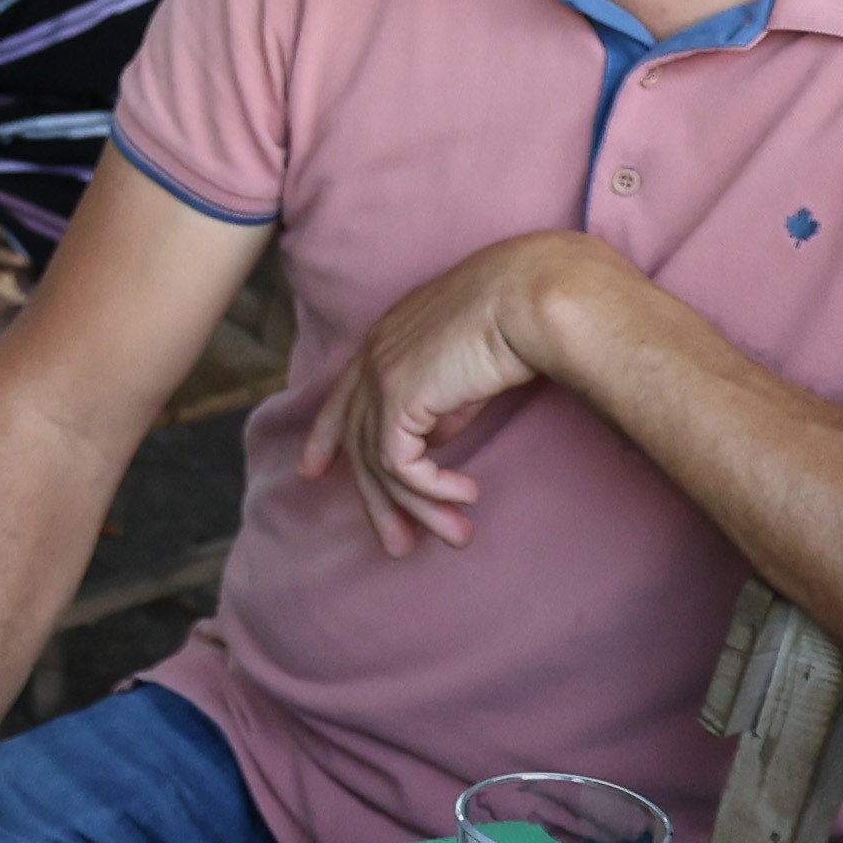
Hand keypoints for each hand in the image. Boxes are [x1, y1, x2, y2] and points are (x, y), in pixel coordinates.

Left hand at [303, 234, 600, 556]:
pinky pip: (400, 465)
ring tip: (456, 536)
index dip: (324, 438)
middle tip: (397, 546)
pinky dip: (431, 489)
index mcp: (383, 342)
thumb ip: (441, 402)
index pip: (341, 398)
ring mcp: (379, 376)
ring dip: (421, 508)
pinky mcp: (398, 397)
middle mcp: (371, 357)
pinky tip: (465, 496)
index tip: (312, 471)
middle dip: (377, 501)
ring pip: (381, 464)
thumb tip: (433, 438)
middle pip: (356, 443)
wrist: (530, 296)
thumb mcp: (466, 368)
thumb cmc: (516, 322)